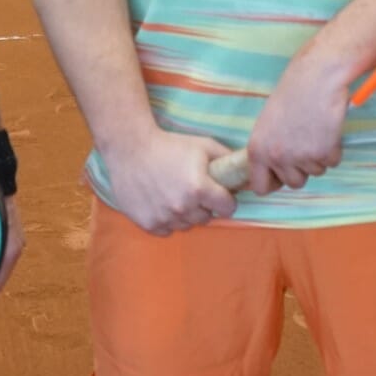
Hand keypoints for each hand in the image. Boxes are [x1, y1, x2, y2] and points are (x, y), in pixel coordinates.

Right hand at [100, 129, 238, 234]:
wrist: (130, 148)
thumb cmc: (169, 145)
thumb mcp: (203, 145)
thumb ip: (226, 159)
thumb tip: (245, 173)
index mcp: (199, 188)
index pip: (228, 208)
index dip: (226, 200)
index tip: (219, 193)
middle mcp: (183, 207)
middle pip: (207, 218)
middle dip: (205, 206)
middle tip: (194, 191)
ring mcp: (164, 218)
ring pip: (187, 225)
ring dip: (186, 214)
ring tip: (176, 194)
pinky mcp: (148, 224)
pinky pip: (167, 230)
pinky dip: (167, 220)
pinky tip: (162, 203)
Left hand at [243, 50, 353, 195]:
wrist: (316, 77)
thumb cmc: (292, 92)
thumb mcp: (268, 123)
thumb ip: (269, 148)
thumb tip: (275, 167)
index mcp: (258, 150)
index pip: (261, 187)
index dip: (274, 182)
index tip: (281, 176)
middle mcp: (277, 157)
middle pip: (293, 183)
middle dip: (302, 168)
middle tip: (305, 144)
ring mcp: (301, 157)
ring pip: (315, 172)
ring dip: (319, 157)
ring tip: (316, 130)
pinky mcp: (324, 153)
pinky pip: (332, 162)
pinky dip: (334, 149)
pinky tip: (328, 129)